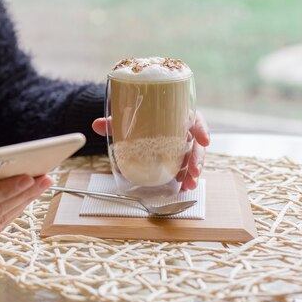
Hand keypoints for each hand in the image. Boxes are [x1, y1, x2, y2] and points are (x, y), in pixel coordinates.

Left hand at [91, 111, 209, 190]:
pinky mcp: (176, 155)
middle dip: (197, 158)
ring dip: (192, 172)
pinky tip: (183, 187)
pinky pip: (184, 165)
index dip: (201, 129)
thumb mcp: (125, 116)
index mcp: (177, 114)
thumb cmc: (137, 115)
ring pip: (192, 157)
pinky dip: (184, 176)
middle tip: (193, 172)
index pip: (195, 119)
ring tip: (189, 185)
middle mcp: (183, 129)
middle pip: (196, 143)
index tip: (205, 140)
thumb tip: (96, 125)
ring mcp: (181, 143)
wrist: (134, 119)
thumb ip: (113, 121)